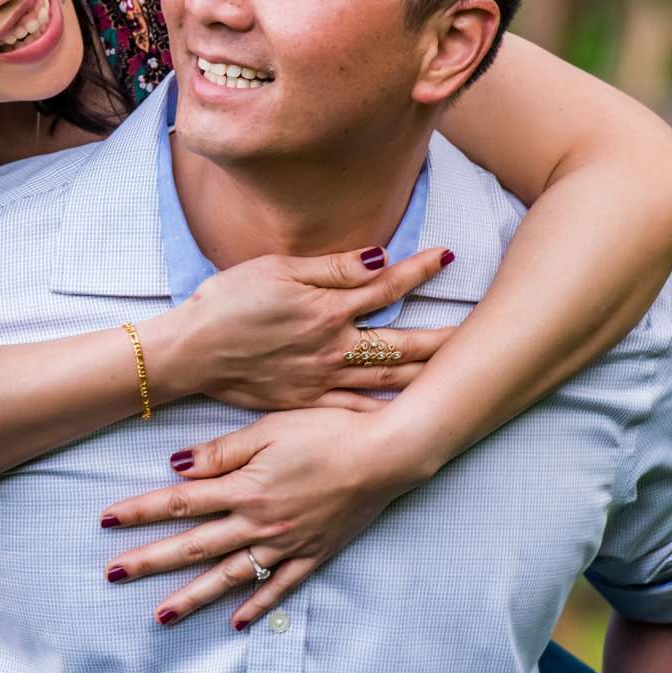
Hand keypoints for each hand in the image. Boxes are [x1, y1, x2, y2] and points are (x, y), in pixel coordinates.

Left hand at [98, 406, 431, 627]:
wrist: (387, 454)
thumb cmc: (330, 430)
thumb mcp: (270, 429)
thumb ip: (222, 453)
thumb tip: (176, 466)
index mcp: (245, 489)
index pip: (180, 503)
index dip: (140, 511)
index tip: (106, 521)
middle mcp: (260, 523)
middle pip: (194, 545)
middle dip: (150, 560)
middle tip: (113, 575)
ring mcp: (287, 544)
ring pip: (230, 576)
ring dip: (193, 597)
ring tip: (161, 616)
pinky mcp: (315, 554)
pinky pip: (280, 587)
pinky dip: (256, 606)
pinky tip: (235, 621)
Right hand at [163, 246, 455, 412]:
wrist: (190, 352)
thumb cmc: (227, 302)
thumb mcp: (278, 269)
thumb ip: (333, 267)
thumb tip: (381, 258)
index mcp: (327, 309)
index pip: (386, 286)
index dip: (419, 270)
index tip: (447, 257)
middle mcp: (333, 348)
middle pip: (402, 343)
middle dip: (444, 336)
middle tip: (481, 331)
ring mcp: (323, 381)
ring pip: (388, 380)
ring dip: (427, 374)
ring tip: (461, 370)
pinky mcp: (308, 404)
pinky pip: (358, 411)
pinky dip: (388, 413)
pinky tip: (413, 415)